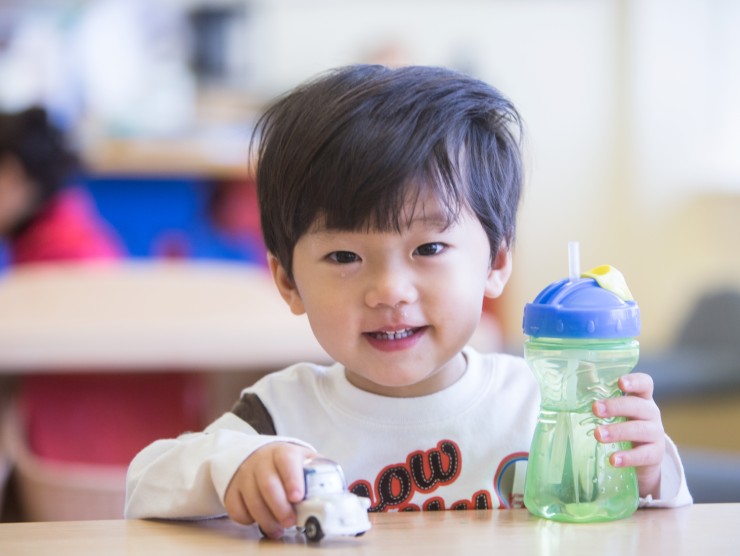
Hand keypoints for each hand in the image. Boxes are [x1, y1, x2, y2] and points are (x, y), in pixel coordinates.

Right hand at [224, 442, 315, 538]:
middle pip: (268, 485)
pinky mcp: (232, 489)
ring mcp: (244, 475)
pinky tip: (260, 519)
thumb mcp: (304, 460)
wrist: (258, 455)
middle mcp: (261, 461)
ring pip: (252, 500)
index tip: (297, 497)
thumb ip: (318, 472)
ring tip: (278, 529)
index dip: (292, 480)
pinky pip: (236, 509)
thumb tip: (332, 491)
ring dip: (266, 519)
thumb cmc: (287, 464)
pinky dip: (248, 520)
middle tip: (290, 522)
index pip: (286, 462)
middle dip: (280, 507)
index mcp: (283, 452)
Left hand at [593, 372, 664, 498]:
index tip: (620, 383)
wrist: (644, 458)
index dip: (635, 381)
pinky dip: (627, 457)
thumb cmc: (625, 426)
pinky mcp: (655, 455)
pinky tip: (613, 460)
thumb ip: (602, 398)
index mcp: (642, 399)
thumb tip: (577, 378)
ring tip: (598, 435)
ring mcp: (656, 434)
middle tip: (595, 409)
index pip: (645, 384)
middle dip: (616, 407)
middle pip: (639, 406)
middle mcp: (651, 414)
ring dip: (618, 431)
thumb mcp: (616, 412)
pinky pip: (643, 455)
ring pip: (640, 430)